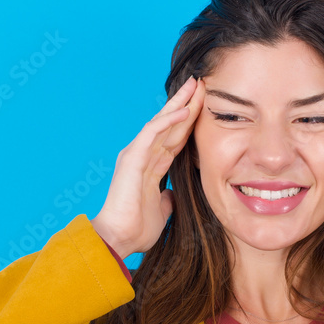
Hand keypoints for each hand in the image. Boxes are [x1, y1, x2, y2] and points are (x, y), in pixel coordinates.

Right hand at [91, 76, 204, 258]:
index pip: (175, 137)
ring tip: (196, 87)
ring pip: (162, 122)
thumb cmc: (136, 228)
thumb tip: (174, 195)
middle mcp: (143, 156)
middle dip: (186, 103)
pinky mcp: (133, 158)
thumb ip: (168, 198)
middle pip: (169, 123)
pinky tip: (185, 110)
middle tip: (202, 83)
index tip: (204, 105)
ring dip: (180, 104)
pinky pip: (153, 133)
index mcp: (151, 166)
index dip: (189, 121)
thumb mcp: (162, 210)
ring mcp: (137, 155)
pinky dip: (169, 120)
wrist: (119, 240)